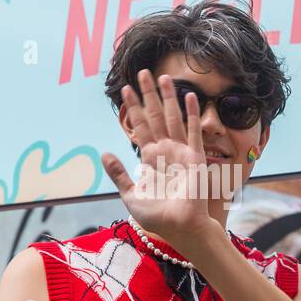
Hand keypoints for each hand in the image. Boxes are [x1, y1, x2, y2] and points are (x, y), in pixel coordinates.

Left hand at [100, 69, 220, 254]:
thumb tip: (105, 154)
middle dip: (149, 94)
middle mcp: (165, 151)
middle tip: (143, 73)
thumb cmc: (158, 217)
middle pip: (156, 116)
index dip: (134, 108)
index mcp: (150, 158)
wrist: (181, 227)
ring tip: (164, 76)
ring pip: (173, 117)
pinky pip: (193, 131)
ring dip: (168, 97)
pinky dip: (192, 114)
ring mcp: (181, 152)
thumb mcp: (131, 195)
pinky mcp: (195, 157)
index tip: (126, 90)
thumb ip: (119, 174)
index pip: (140, 126)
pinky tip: (189, 97)